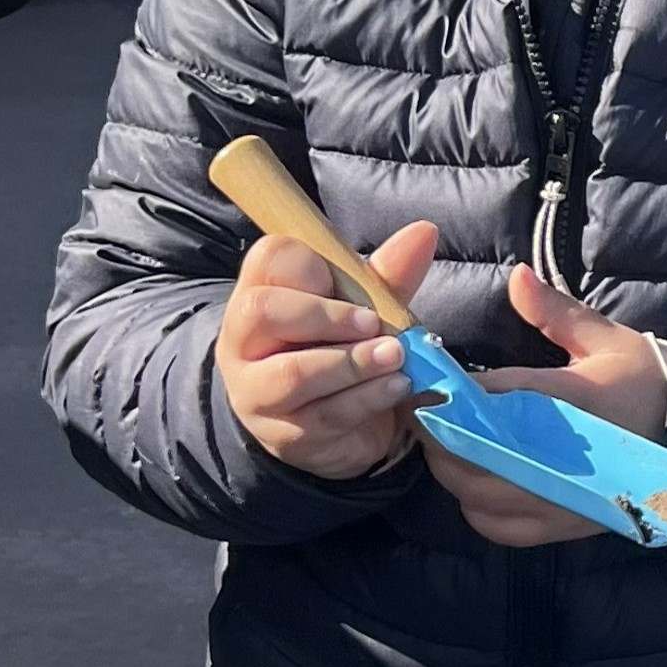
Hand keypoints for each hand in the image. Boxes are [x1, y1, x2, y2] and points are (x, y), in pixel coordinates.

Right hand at [216, 223, 438, 480]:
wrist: (343, 423)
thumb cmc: (346, 345)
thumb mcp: (368, 306)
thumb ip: (389, 274)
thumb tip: (423, 232)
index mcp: (262, 291)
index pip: (270, 258)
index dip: (313, 266)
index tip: (353, 284)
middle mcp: (244, 340)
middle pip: (263, 311)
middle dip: (327, 316)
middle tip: (374, 323)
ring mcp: (256, 391)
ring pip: (293, 372)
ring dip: (354, 362)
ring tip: (396, 356)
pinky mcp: (283, 434)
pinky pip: (324, 415)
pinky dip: (369, 397)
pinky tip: (397, 386)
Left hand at [418, 264, 666, 546]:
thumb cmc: (648, 384)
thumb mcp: (607, 340)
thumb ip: (556, 312)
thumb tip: (517, 276)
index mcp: (568, 401)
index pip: (488, 397)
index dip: (448, 391)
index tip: (425, 378)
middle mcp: (557, 456)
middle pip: (469, 451)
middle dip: (439, 432)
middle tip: (426, 411)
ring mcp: (558, 496)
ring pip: (476, 493)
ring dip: (452, 469)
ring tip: (446, 444)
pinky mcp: (561, 524)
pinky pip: (499, 526)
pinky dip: (477, 509)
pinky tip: (477, 486)